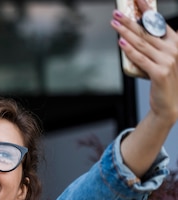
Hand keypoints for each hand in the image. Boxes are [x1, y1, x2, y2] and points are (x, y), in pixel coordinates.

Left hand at [113, 0, 177, 123]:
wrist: (168, 103)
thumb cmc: (162, 79)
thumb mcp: (160, 59)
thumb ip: (151, 46)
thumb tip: (131, 34)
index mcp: (176, 43)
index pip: (159, 23)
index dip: (147, 11)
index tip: (137, 0)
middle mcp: (173, 50)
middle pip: (146, 32)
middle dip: (129, 21)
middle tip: (116, 14)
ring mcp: (168, 61)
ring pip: (141, 44)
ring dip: (125, 32)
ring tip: (114, 25)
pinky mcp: (159, 73)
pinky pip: (140, 59)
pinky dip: (129, 50)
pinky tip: (121, 42)